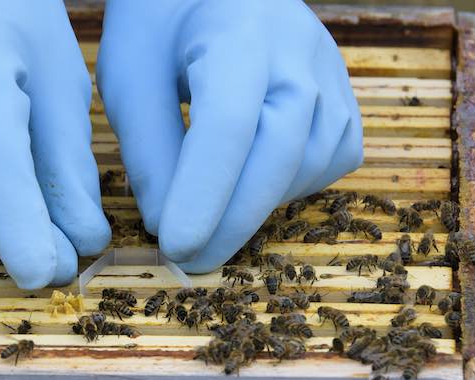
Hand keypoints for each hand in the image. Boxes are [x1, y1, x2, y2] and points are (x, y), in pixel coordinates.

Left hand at [97, 0, 362, 272]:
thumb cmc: (161, 22)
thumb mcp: (130, 74)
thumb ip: (148, 149)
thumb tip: (166, 225)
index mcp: (236, 32)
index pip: (228, 125)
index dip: (202, 195)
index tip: (173, 246)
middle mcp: (298, 50)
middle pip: (280, 152)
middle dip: (232, 221)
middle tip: (189, 261)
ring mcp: (330, 71)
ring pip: (309, 163)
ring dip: (259, 206)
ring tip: (213, 220)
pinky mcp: (344, 93)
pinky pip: (332, 159)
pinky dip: (292, 188)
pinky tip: (254, 189)